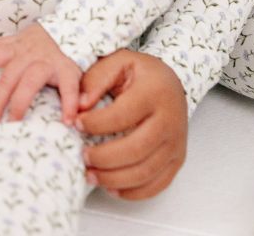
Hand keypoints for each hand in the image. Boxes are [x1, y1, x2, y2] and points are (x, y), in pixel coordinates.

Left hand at [0, 23, 80, 125]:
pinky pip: (68, 88)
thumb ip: (3, 43)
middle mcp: (30, 56)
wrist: (77, 27)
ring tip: (14, 124)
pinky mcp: (68, 70)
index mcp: (18, 49)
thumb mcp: (23, 36)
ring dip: (21, 102)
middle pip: (10, 76)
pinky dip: (68, 104)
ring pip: (30, 81)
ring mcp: (49, 62)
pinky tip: (67, 120)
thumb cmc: (46, 38)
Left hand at [76, 50, 187, 199]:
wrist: (172, 82)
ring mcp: (176, 142)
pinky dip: (132, 192)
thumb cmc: (143, 74)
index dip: (95, 124)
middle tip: (83, 156)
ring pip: (145, 172)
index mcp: (154, 92)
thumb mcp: (119, 62)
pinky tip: (112, 186)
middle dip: (103, 158)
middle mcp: (170, 119)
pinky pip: (156, 185)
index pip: (122, 115)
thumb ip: (96, 80)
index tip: (76, 124)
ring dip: (113, 179)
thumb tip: (78, 106)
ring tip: (91, 174)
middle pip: (135, 149)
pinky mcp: (177, 159)